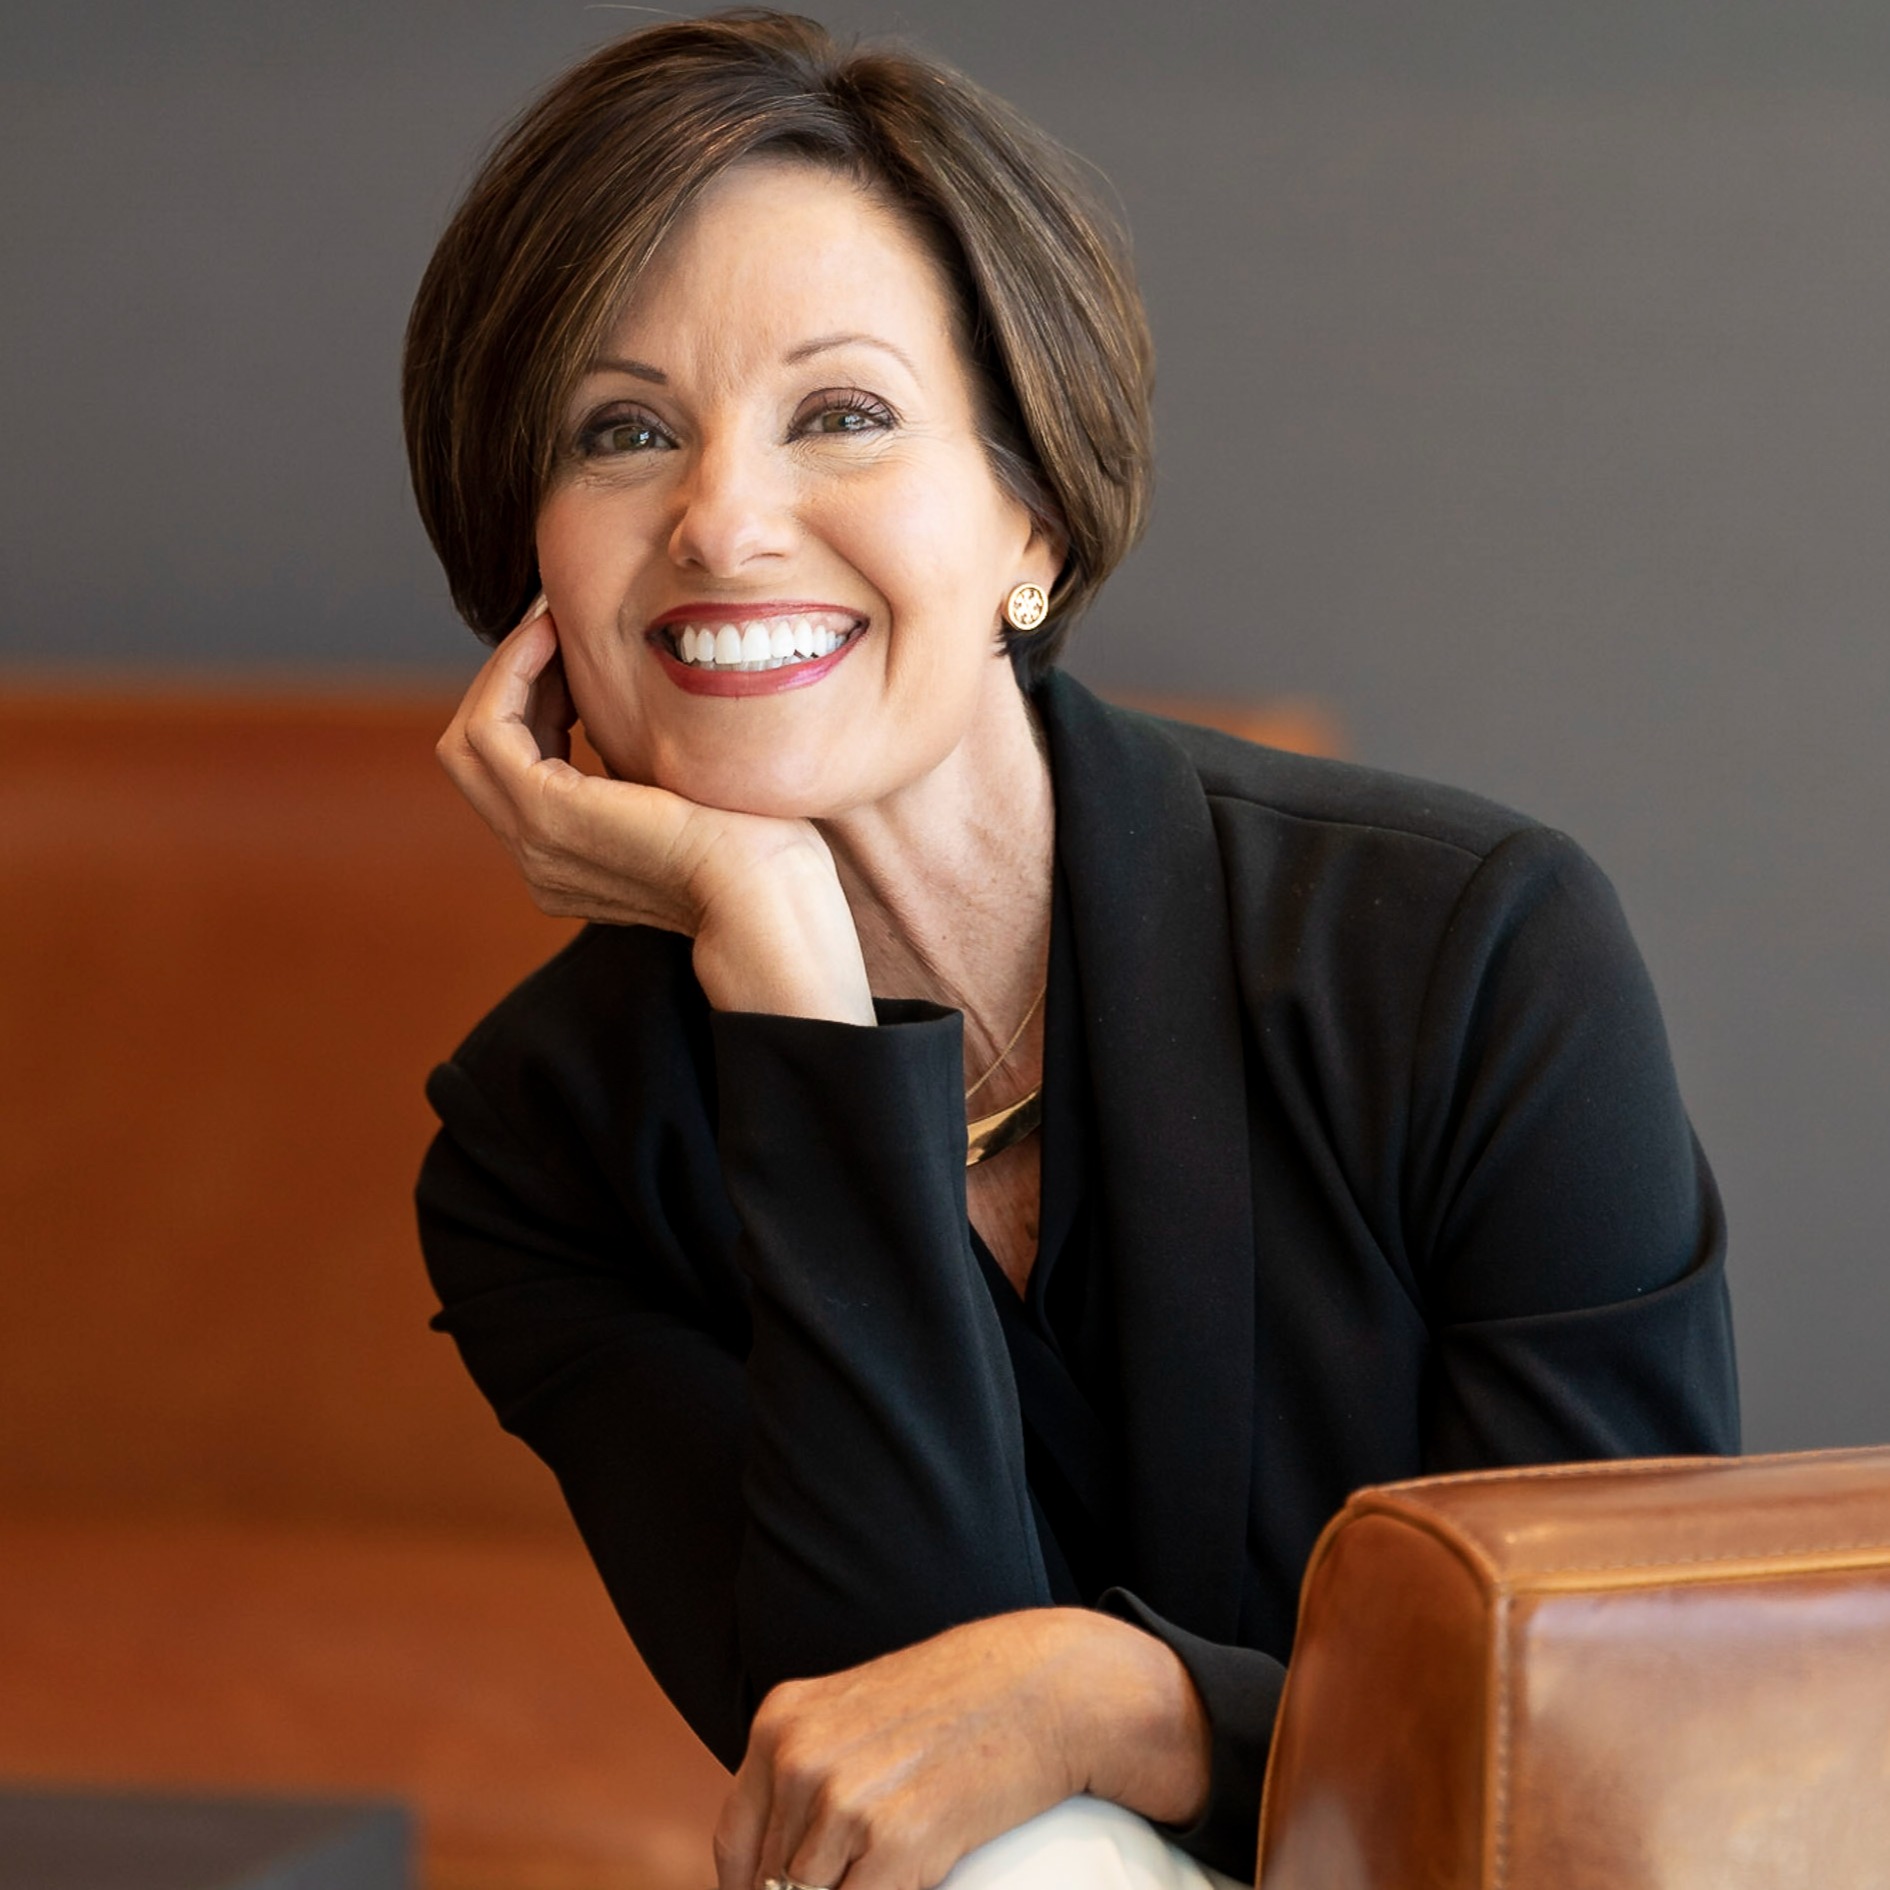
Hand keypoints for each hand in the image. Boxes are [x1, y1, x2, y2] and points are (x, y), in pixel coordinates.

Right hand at [437, 600, 873, 1022]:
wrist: (771, 897)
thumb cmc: (762, 849)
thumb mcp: (687, 797)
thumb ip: (646, 769)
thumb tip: (640, 705)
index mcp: (571, 860)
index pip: (518, 769)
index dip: (536, 700)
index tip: (574, 649)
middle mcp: (541, 859)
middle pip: (475, 756)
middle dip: (510, 682)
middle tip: (556, 626)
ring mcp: (535, 842)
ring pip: (469, 742)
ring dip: (506, 671)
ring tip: (554, 624)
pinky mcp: (545, 813)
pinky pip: (489, 731)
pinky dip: (510, 674)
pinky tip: (553, 637)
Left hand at [713, 1609, 1210, 1889]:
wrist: (1046, 1686)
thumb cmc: (962, 1703)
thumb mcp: (859, 1718)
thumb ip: (811, 1775)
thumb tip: (781, 1869)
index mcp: (781, 1722)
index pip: (734, 1846)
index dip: (754, 1888)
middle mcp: (798, 1758)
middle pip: (770, 1882)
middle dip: (810, 1889)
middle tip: (860, 1870)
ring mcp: (842, 1801)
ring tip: (890, 1867)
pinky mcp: (895, 1842)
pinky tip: (914, 1878)